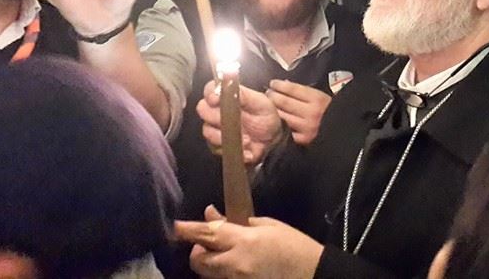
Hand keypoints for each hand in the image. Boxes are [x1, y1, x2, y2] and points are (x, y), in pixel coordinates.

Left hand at [175, 205, 322, 278]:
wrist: (314, 276)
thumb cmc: (296, 247)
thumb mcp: (270, 226)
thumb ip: (238, 222)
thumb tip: (212, 215)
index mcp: (245, 242)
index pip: (208, 234)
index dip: (188, 230)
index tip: (175, 227)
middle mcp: (235, 265)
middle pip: (199, 261)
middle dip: (198, 252)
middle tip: (211, 244)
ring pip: (208, 274)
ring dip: (212, 264)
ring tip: (230, 256)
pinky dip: (225, 273)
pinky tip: (240, 266)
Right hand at [198, 80, 282, 163]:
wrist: (273, 139)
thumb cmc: (266, 116)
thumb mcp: (261, 103)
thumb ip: (245, 94)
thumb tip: (230, 86)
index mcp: (227, 96)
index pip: (210, 89)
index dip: (210, 93)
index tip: (216, 99)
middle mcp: (217, 111)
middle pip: (203, 109)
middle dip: (215, 116)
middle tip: (232, 122)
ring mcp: (216, 128)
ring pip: (207, 131)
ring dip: (225, 136)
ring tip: (247, 140)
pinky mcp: (217, 145)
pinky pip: (216, 148)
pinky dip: (232, 150)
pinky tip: (247, 150)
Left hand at [267, 79, 330, 144]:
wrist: (343, 131)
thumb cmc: (331, 111)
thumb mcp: (321, 96)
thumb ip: (304, 92)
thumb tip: (285, 84)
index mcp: (317, 99)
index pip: (293, 89)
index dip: (280, 85)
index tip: (273, 83)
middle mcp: (311, 112)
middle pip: (284, 101)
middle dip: (273, 95)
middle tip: (268, 93)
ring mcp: (306, 127)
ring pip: (282, 116)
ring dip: (273, 109)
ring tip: (269, 105)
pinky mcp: (303, 139)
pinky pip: (286, 130)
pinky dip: (279, 124)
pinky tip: (275, 120)